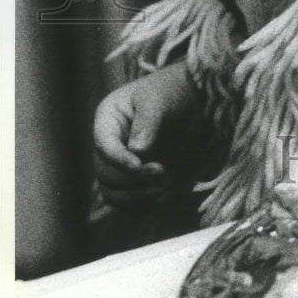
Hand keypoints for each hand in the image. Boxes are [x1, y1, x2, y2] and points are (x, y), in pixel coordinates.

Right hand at [93, 61, 198, 207]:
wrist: (194, 100)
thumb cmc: (173, 91)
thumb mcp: (159, 100)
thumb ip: (148, 123)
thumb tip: (137, 151)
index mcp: (108, 120)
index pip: (104, 146)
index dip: (119, 160)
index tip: (140, 166)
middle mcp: (110, 144)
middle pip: (105, 174)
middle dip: (130, 180)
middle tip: (162, 172)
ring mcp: (122, 163)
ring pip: (112, 192)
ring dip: (134, 197)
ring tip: (161, 189)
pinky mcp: (135, 179)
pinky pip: (128, 202)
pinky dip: (140, 205)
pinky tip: (161, 197)